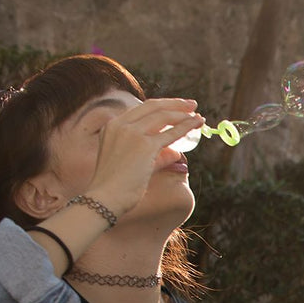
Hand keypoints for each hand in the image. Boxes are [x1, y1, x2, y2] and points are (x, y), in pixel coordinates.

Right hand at [84, 98, 203, 217]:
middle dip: (175, 104)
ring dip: (184, 114)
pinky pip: (171, 133)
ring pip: (164, 116)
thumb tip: (177, 154)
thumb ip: (155, 157)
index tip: (176, 108)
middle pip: (153, 106)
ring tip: (198, 116)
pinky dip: (186, 127)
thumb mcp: (132, 165)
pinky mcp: (145, 145)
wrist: (105, 198)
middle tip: (192, 104)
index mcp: (112, 126)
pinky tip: (197, 124)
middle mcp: (121, 124)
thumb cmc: (115, 188)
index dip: (162, 107)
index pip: (141, 110)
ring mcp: (132, 133)